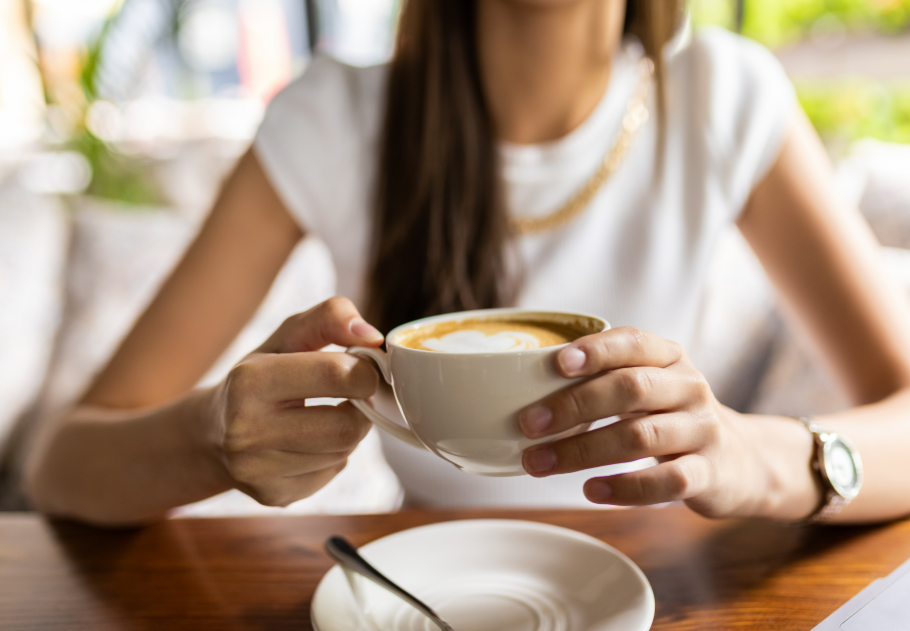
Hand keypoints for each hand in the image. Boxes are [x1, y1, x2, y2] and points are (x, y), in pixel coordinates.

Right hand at [208, 297, 383, 506]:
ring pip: (344, 452)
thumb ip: (330, 318)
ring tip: (321, 417)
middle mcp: (247, 430)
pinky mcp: (273, 495)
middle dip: (360, 408)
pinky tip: (307, 443)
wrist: (211, 431)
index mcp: (251, 380)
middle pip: (349, 426)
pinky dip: (332, 456)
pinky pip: (332, 473)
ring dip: (347, 432)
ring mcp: (258, 470)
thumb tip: (373, 336)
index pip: (340, 375)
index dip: (365, 371)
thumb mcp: (288, 336)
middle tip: (347, 396)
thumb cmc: (259, 376)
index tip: (358, 367)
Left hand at [518, 327, 771, 517]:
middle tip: (528, 424)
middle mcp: (689, 387)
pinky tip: (591, 489)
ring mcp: (702, 430)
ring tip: (540, 463)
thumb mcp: (648, 387)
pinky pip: (666, 481)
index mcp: (669, 357)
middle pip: (630, 388)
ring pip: (640, 436)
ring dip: (582, 450)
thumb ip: (603, 380)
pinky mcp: (708, 473)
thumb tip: (521, 388)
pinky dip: (624, 487)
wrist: (740, 461)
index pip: (633, 342)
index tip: (555, 364)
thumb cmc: (670, 417)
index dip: (595, 351)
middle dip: (573, 405)